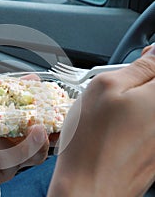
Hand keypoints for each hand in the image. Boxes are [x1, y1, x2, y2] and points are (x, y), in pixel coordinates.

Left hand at [0, 87, 49, 187]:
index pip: (48, 138)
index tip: (60, 117)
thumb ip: (11, 91)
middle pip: (38, 155)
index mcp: (23, 138)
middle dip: (40, 142)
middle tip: (37, 128)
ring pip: (14, 159)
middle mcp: (17, 155)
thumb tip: (34, 79)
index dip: (58, 130)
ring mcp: (4, 167)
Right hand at [48, 45, 154, 195]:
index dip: (151, 58)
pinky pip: (148, 125)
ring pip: (152, 106)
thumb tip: (154, 55)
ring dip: (138, 101)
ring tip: (114, 110)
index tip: (141, 59)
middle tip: (122, 85)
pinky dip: (136, 120)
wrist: (89, 186)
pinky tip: (116, 128)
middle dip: (144, 80)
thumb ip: (137, 66)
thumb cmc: (91, 142)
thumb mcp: (105, 87)